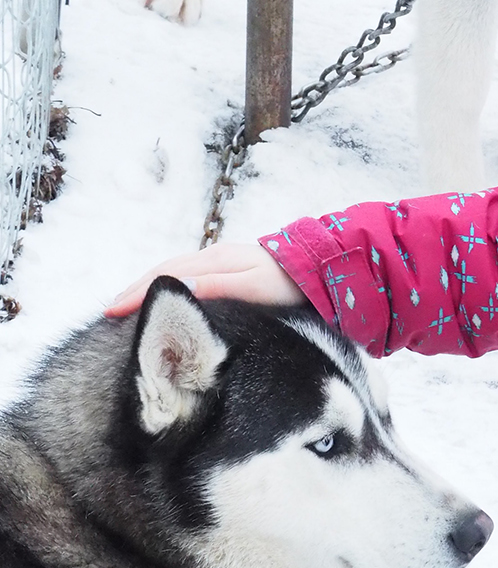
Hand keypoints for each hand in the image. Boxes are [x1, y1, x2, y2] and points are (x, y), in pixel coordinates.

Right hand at [106, 242, 304, 315]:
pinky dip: (166, 285)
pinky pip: (187, 273)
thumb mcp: (252, 287)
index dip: (137, 293)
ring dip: (148, 286)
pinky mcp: (228, 267)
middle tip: (109, 311)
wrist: (318, 269)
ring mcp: (220, 260)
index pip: (165, 276)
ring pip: (174, 270)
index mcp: (214, 261)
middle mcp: (213, 256)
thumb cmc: (288, 283)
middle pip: (164, 270)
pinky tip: (164, 299)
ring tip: (127, 305)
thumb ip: (217, 286)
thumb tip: (176, 288)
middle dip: (135, 288)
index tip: (112, 312)